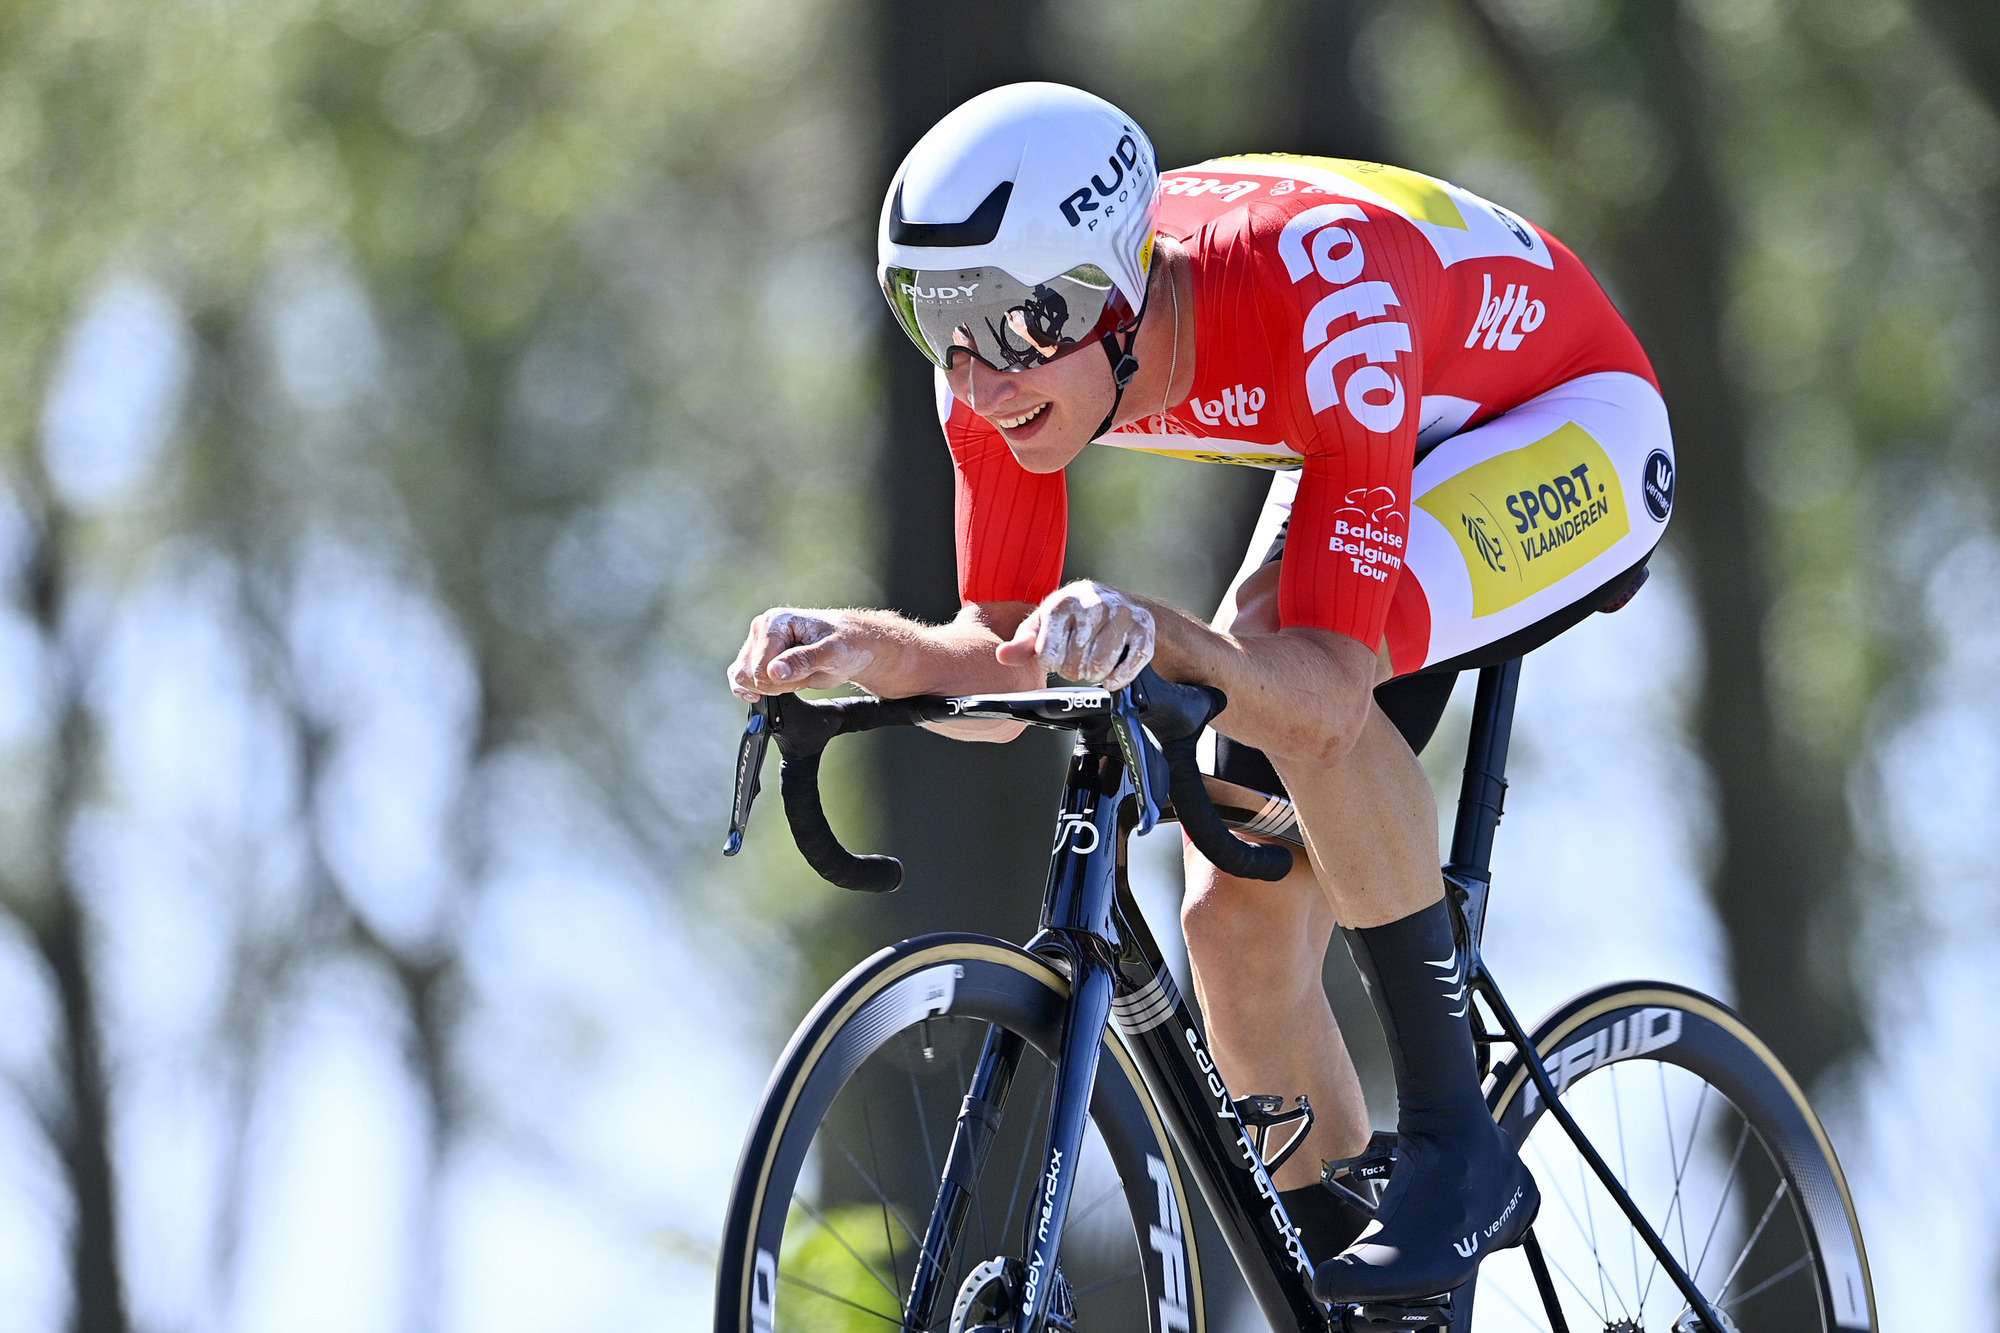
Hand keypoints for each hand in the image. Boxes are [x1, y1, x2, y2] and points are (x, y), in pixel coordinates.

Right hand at [728, 608, 877, 701]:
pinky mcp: (758, 659)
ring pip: (741, 678)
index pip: (761, 667)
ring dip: (770, 688)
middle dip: (778, 685)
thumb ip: (804, 661)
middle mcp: (761, 630)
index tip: (807, 673)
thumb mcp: (833, 652)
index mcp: (775, 622)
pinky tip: (771, 691)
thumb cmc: (847, 644)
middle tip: (803, 675)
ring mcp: (758, 645)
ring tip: (795, 677)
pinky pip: (740, 680)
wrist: (853, 647)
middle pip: (748, 674)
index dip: (784, 681)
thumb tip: (774, 671)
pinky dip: (754, 691)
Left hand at [996, 581, 1155, 690]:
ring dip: (1094, 675)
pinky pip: (1129, 667)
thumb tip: (1002, 656)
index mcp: (1063, 603)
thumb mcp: (1044, 624)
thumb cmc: (1075, 616)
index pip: (1049, 656)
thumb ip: (1023, 644)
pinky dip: (1118, 678)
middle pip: (1075, 665)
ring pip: (1101, 666)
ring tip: (1092, 664)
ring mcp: (1121, 615)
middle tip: (1077, 660)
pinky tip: (1111, 674)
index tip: (1057, 654)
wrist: (1119, 602)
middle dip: (1074, 670)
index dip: (1052, 663)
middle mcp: (1093, 604)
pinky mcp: (1143, 629)